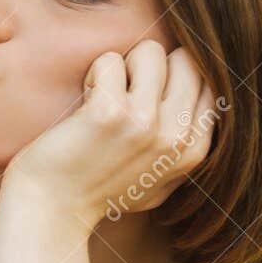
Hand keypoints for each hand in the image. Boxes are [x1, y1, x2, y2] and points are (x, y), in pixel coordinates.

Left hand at [3, 40, 216, 232]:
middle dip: (151, 67)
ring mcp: (145, 123)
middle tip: (123, 95)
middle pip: (186, 58)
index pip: (208, 82)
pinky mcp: (109, 113)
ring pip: (150, 51)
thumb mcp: (159, 182)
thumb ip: (183, 149)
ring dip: (122, 66)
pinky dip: (94, 74)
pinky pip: (110, 60)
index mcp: (194, 150)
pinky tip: (85, 103)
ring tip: (103, 97)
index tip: (144, 103)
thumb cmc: (98, 193)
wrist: (52, 211)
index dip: (172, 80)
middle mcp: (177, 136)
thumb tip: (207, 108)